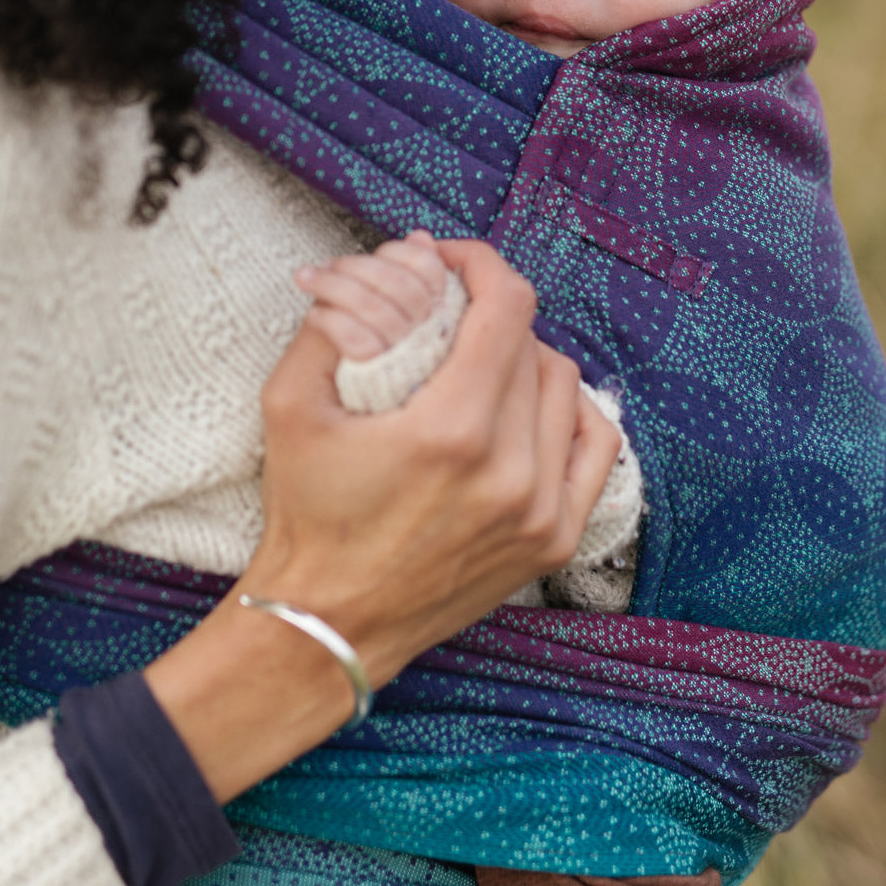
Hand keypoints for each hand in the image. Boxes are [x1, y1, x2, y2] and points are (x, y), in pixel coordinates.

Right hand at [145, 239, 618, 802]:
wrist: (326, 625)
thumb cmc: (307, 515)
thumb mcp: (289, 406)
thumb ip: (331, 323)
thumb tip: (380, 263)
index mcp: (451, 430)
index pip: (506, 308)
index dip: (482, 265)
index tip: (452, 260)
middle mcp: (510, 470)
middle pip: (533, 344)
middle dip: (491, 315)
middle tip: (452, 315)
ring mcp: (541, 511)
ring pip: (566, 387)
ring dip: (528, 359)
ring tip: (485, 363)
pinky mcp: (555, 541)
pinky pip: (596, 447)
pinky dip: (572, 413)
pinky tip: (535, 407)